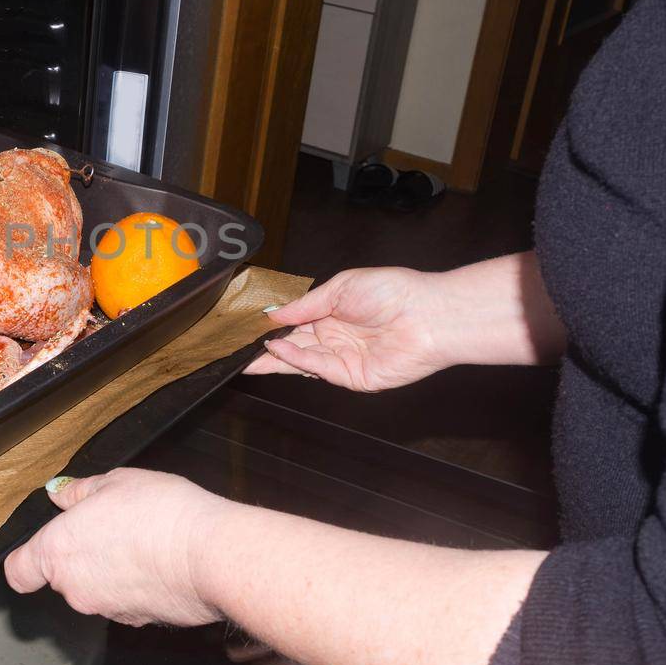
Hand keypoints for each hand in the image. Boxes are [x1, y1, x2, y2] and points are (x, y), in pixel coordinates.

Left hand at [4, 469, 231, 626]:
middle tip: (113, 525)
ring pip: (96, 589)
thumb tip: (59, 494)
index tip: (40, 549)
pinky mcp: (137, 622)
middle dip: (82, 555)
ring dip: (110, 571)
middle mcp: (74, 587)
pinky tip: (160, 562)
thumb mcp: (115, 482)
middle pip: (63, 576)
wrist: (209, 555)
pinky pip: (126, 601)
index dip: (26, 561)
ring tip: (143, 541)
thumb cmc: (159, 512)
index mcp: (57, 550)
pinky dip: (136, 587)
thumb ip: (79, 492)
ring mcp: (105, 609)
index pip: (19, 572)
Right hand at [244, 267, 450, 391]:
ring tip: (248, 356)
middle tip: (237, 352)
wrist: (428, 315)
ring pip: (302, 361)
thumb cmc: (391, 291)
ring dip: (276, 358)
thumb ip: (307, 304)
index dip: (273, 326)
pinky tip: (279, 350)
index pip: (296, 323)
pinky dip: (298, 360)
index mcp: (333, 314)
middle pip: (295, 346)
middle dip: (266, 349)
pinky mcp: (354, 378)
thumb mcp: (341, 287)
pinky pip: (319, 369)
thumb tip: (275, 314)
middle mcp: (336, 338)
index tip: (247, 328)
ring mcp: (344, 360)